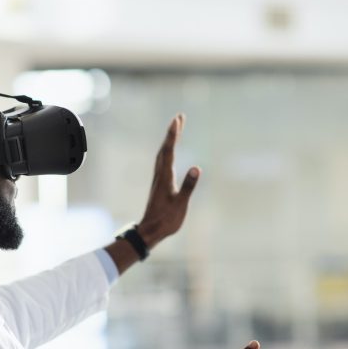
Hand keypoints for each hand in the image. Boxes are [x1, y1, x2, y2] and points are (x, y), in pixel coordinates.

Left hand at [137, 114, 199, 248]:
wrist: (150, 231)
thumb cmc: (166, 219)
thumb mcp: (180, 204)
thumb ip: (188, 186)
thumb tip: (196, 168)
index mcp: (165, 177)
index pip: (169, 150)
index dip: (173, 134)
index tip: (178, 119)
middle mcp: (160, 174)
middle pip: (165, 148)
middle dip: (172, 132)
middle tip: (179, 118)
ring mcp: (159, 179)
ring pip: (163, 154)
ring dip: (169, 140)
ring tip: (176, 129)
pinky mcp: (160, 184)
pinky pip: (163, 161)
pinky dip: (168, 151)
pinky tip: (170, 152)